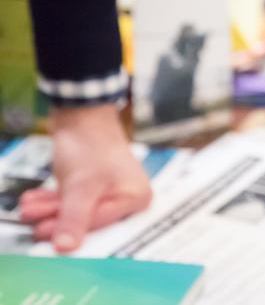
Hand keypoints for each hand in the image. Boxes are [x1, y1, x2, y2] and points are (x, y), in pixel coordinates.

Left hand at [19, 105, 151, 253]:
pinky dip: (52, 201)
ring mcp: (109, 191)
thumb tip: (65, 247)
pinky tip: (35, 200)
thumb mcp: (82, 186)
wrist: (82, 114)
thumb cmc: (92, 143)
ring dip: (50, 211)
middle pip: (89, 222)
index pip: (103, 226)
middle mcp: (127, 196)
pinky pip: (72, 201)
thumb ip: (74, 218)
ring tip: (30, 208)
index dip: (74, 233)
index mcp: (137, 197)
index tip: (49, 238)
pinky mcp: (92, 186)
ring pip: (76, 212)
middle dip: (57, 220)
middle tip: (35, 223)